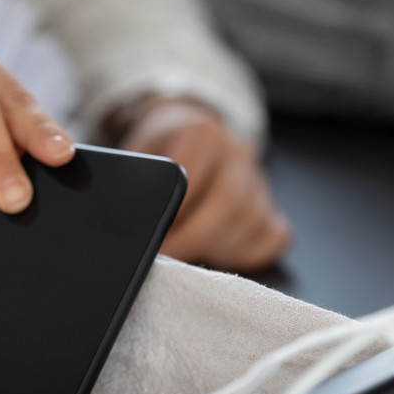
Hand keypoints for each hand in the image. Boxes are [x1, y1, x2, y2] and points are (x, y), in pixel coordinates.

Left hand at [115, 97, 290, 271]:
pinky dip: (248, 253)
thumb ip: (134, 180)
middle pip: (229, 202)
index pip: (193, 179)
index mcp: (202, 133)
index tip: (156, 242)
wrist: (186, 133)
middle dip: (195, 239)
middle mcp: (237, 152)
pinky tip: (220, 255)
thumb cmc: (160, 151)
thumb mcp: (139, 153)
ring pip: (252, 223)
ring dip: (218, 249)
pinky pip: (273, 237)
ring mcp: (260, 179)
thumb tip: (121, 219)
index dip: (173, 216)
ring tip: (190, 258)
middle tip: (170, 259)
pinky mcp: (272, 205)